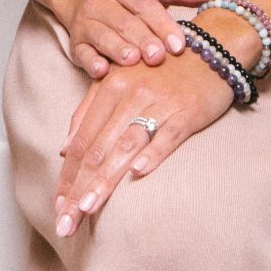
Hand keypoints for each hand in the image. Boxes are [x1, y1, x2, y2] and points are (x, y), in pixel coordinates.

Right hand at [51, 0, 217, 77]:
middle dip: (142, 39)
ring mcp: (86, 22)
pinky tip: (102, 72)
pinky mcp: (75, 42)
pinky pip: (81, 52)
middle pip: (124, 21)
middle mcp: (101, 1)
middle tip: (159, 57)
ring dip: (118, 49)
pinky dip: (90, 62)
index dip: (162, 24)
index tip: (179, 44)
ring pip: (102, 36)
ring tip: (134, 61)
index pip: (144, 4)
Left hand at [53, 53, 233, 236]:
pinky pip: (167, 136)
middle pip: (97, 149)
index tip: (57, 206)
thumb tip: (64, 150)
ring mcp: (159, 103)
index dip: (67, 176)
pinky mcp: (187, 111)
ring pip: (125, 146)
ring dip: (104, 180)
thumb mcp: (120, 80)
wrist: (212, 48)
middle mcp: (130, 95)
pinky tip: (138, 174)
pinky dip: (152, 154)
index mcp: (109, 87)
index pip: (81, 141)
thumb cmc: (161, 70)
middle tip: (66, 222)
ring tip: (87, 208)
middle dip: (79, 189)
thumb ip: (89, 110)